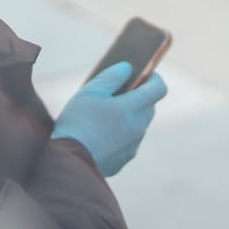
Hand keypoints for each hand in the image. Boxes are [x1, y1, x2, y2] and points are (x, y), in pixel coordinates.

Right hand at [51, 62, 167, 176]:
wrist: (70, 160)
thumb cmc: (78, 122)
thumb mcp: (90, 92)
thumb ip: (111, 76)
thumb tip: (127, 68)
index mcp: (131, 108)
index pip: (158, 89)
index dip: (154, 78)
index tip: (146, 72)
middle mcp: (137, 127)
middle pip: (149, 106)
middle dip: (140, 97)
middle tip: (121, 91)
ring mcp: (132, 145)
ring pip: (139, 124)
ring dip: (130, 116)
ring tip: (108, 112)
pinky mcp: (124, 159)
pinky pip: (129, 142)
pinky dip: (122, 134)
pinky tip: (102, 132)